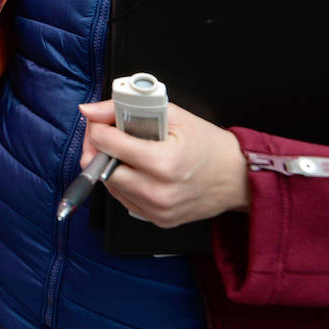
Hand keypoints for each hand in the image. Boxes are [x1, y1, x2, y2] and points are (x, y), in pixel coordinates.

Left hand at [78, 100, 250, 227]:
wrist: (239, 178)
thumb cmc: (209, 144)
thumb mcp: (173, 115)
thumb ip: (126, 109)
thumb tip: (89, 111)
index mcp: (163, 163)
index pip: (106, 144)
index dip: (98, 128)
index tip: (103, 122)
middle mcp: (158, 192)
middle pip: (100, 168)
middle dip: (98, 147)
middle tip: (109, 135)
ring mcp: (157, 210)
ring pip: (108, 185)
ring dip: (108, 165)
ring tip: (126, 151)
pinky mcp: (158, 219)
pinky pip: (123, 199)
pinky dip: (122, 182)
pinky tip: (137, 169)